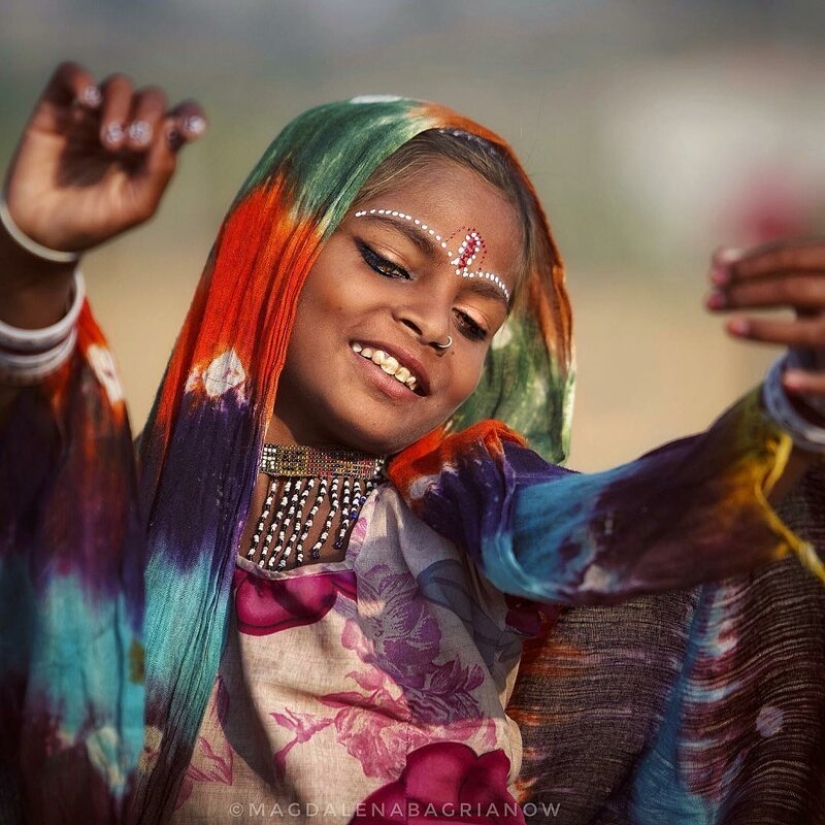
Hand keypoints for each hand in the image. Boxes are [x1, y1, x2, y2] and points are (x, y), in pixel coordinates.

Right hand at [3, 61, 206, 253]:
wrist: (45, 228)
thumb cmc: (96, 220)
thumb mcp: (136, 205)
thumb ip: (159, 171)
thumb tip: (173, 131)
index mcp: (153, 152)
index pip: (180, 121)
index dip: (192, 117)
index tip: (192, 129)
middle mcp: (127, 128)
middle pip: (152, 99)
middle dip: (149, 117)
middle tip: (134, 146)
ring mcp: (94, 115)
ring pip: (118, 86)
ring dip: (119, 109)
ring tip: (109, 144)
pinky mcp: (59, 106)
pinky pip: (72, 74)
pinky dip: (83, 82)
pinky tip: (89, 104)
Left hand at [706, 238, 824, 401]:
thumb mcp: (807, 279)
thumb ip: (765, 269)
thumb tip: (718, 255)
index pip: (794, 256)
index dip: (751, 264)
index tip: (714, 274)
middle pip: (794, 288)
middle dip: (747, 293)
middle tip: (709, 301)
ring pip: (811, 331)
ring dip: (766, 330)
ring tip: (729, 327)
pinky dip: (813, 380)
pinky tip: (786, 381)